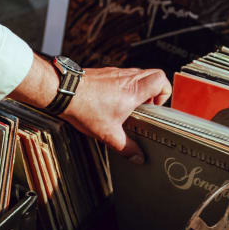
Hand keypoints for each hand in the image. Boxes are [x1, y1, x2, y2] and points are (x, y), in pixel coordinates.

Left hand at [10, 54, 171, 163]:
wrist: (64, 92)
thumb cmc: (84, 108)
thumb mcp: (108, 134)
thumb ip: (126, 147)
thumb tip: (137, 157)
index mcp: (133, 90)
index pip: (161, 80)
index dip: (164, 94)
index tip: (155, 107)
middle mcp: (127, 78)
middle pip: (154, 74)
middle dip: (155, 91)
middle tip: (146, 106)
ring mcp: (116, 73)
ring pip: (139, 74)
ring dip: (140, 88)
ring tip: (130, 106)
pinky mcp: (105, 72)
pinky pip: (124, 75)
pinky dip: (125, 86)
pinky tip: (114, 101)